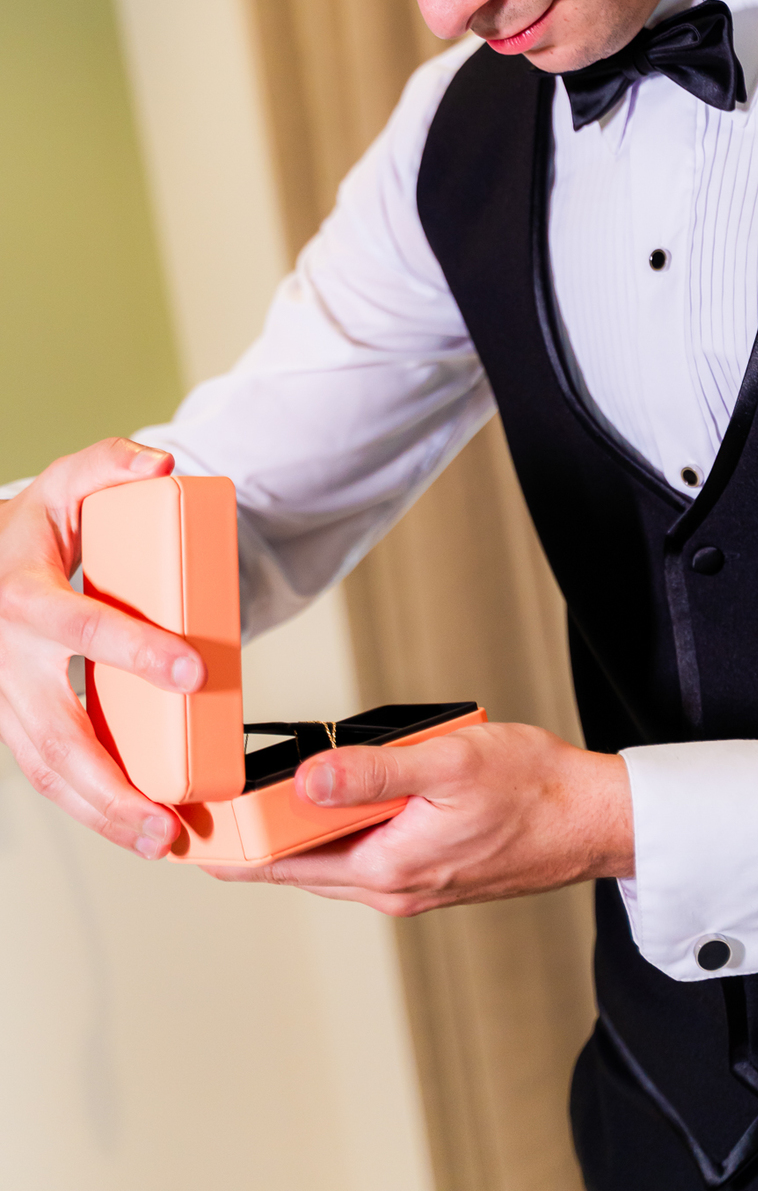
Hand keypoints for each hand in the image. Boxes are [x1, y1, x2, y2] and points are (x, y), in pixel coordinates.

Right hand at [0, 438, 205, 858]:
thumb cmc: (40, 524)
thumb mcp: (71, 481)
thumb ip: (113, 463)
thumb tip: (164, 466)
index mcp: (22, 591)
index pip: (78, 625)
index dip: (133, 649)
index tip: (192, 670)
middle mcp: (7, 655)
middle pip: (53, 730)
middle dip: (111, 777)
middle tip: (173, 811)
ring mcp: (7, 697)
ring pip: (46, 768)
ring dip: (102, 811)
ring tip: (162, 840)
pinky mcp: (18, 723)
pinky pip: (50, 774)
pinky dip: (92, 808)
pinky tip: (139, 831)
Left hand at [202, 721, 634, 912]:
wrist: (591, 819)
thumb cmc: (532, 788)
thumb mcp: (447, 764)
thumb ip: (373, 772)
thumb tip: (305, 776)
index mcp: (388, 868)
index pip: (283, 866)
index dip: (233, 850)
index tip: (192, 834)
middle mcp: (393, 889)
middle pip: (299, 869)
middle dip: (251, 847)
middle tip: (206, 821)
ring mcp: (413, 886)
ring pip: (330, 865)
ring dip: (292, 841)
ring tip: (253, 811)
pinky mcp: (431, 874)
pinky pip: (363, 860)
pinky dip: (333, 838)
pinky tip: (331, 810)